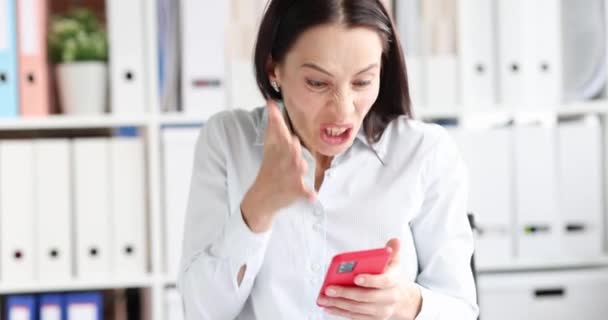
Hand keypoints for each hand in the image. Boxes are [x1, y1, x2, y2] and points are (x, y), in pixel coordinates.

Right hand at [241, 100, 315, 232]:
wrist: (261, 197)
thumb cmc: (269, 167)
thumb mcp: (269, 146)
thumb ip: (273, 125)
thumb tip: (271, 102)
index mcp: (278, 150)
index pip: (278, 133)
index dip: (276, 121)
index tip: (273, 106)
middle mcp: (284, 163)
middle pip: (289, 151)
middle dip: (291, 148)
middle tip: (292, 142)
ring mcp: (289, 178)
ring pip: (297, 170)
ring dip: (298, 168)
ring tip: (301, 165)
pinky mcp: (295, 192)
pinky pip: (304, 193)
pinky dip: (308, 195)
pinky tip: (313, 196)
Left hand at [317, 239, 421, 319]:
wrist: (402, 299)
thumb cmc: (392, 277)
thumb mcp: (394, 262)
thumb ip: (392, 251)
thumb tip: (394, 241)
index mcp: (394, 281)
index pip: (384, 281)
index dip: (370, 280)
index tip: (356, 277)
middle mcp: (390, 297)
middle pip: (366, 297)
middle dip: (346, 293)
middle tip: (329, 289)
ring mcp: (381, 310)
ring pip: (358, 308)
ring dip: (338, 304)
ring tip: (323, 298)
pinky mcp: (373, 318)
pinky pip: (355, 317)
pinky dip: (340, 312)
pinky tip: (328, 307)